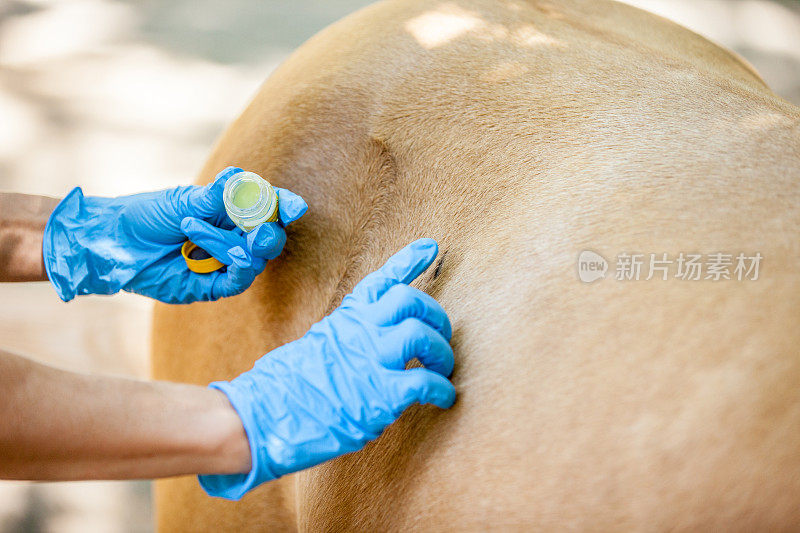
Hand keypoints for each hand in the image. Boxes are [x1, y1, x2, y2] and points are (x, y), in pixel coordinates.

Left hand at [43, 167, 306, 302]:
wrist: (114, 241)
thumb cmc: (147, 215)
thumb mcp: (183, 202)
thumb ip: (214, 197)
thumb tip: (238, 176)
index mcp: (230, 212)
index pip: (267, 209)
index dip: (284, 207)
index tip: (295, 206)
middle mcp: (231, 237)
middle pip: (268, 238)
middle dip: (272, 233)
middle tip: (267, 229)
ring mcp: (223, 263)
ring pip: (254, 260)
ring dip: (245, 248)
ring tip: (233, 238)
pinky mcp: (210, 286)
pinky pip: (236, 282)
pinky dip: (240, 271)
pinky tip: (237, 258)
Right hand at [199, 239, 455, 499]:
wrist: (265, 415)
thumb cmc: (287, 388)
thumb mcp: (316, 345)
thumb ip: (346, 337)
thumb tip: (366, 343)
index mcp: (346, 319)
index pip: (381, 280)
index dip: (408, 261)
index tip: (430, 247)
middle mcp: (360, 331)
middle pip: (410, 300)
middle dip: (435, 316)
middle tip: (440, 338)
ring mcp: (371, 359)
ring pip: (422, 334)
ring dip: (442, 353)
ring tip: (442, 371)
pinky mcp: (380, 394)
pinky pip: (425, 381)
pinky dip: (442, 389)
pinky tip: (443, 399)